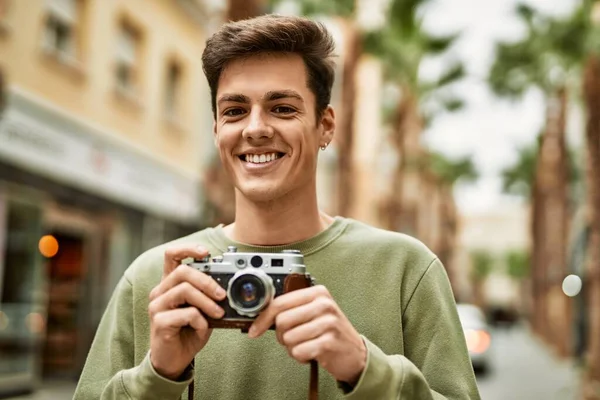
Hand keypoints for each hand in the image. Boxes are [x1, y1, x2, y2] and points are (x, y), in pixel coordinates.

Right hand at [148, 245, 226, 379]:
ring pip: (185, 290)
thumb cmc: (189, 332)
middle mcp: (160, 291)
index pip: (172, 255)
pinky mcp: (159, 321)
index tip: (206, 252)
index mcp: (170, 284)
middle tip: (222, 295)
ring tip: (218, 313)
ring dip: (207, 302)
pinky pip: (186, 313)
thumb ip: (209, 296)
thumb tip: (228, 286)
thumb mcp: (203, 310)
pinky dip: (201, 320)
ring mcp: (157, 306)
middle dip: (207, 281)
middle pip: (182, 271)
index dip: (188, 248)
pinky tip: (202, 328)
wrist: (174, 360)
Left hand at [248, 285, 366, 384]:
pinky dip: (301, 356)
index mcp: (317, 292)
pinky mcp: (329, 342)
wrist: (355, 353)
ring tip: (306, 345)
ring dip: (292, 348)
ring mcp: (328, 322)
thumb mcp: (313, 313)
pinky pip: (299, 351)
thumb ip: (291, 309)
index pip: (280, 302)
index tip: (255, 330)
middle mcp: (324, 304)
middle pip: (282, 321)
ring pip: (289, 338)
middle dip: (282, 335)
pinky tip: (312, 352)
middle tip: (293, 339)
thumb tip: (260, 316)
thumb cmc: (329, 332)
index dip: (263, 318)